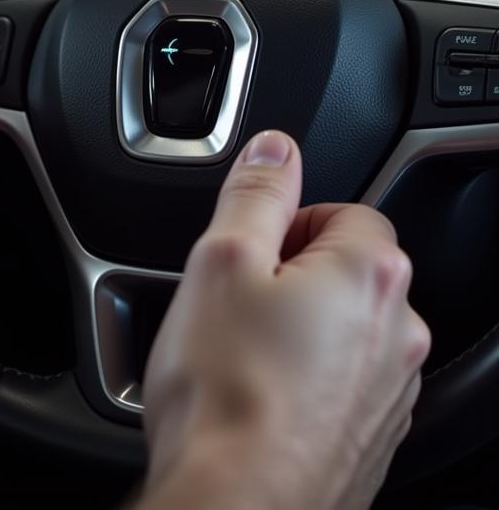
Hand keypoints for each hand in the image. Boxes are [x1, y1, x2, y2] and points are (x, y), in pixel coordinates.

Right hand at [136, 131, 429, 509]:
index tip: (248, 252)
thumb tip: (276, 147)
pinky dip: (304, 377)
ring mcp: (391, 392)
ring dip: (297, 327)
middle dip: (290, 274)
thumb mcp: (221, 260)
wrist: (237, 507)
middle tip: (234, 302)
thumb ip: (255, 192)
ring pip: (342, 328)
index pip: (344, 210)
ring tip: (238, 354)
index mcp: (369, 274)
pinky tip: (255, 396)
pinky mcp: (373, 437)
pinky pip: (341, 381)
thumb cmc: (227, 393)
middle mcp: (400, 332)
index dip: (285, 223)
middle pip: (346, 269)